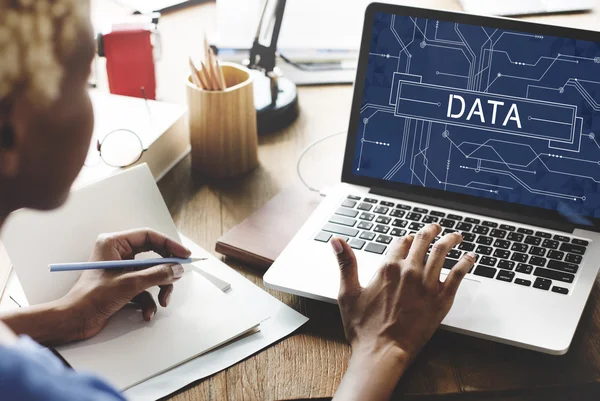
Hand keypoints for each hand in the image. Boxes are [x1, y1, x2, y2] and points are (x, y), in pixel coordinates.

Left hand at [61, 228, 190, 341]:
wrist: (74, 321)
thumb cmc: (91, 298)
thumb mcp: (129, 284)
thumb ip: (157, 274)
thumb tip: (177, 269)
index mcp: (114, 243)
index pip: (149, 236)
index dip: (169, 245)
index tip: (184, 255)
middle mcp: (118, 253)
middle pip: (153, 256)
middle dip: (165, 272)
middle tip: (176, 278)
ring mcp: (121, 270)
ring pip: (151, 274)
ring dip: (159, 289)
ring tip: (162, 302)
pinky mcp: (122, 285)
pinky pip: (144, 288)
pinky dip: (149, 301)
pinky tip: (147, 313)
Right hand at [331, 223, 475, 400]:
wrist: (382, 352)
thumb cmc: (363, 328)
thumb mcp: (348, 293)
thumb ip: (346, 263)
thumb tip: (337, 240)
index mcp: (388, 268)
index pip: (400, 242)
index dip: (405, 238)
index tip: (410, 238)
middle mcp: (409, 271)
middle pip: (423, 242)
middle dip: (430, 231)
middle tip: (435, 228)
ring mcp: (427, 285)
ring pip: (442, 252)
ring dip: (450, 240)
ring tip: (455, 236)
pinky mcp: (441, 299)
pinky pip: (458, 275)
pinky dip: (465, 263)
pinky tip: (470, 257)